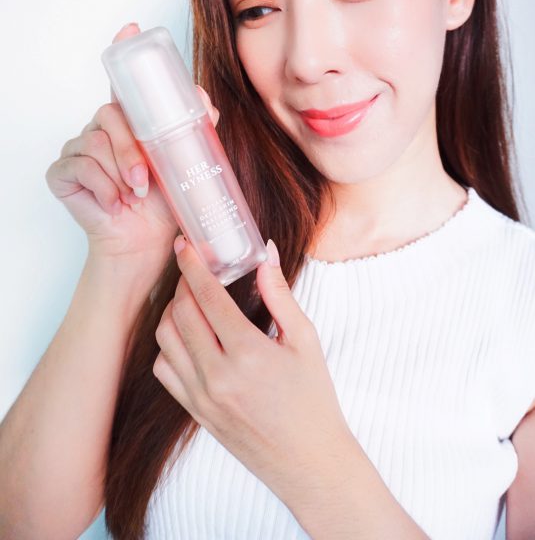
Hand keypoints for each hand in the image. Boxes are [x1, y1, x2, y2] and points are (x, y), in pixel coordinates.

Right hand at [45, 22, 219, 284]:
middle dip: (130, 149)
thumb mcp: (184, 166)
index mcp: (130, 122)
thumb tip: (205, 99)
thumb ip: (193, 131)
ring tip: (133, 195)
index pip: (123, 81)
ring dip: (119, 172)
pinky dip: (102, 188)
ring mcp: (79, 147)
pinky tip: (112, 204)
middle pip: (110, 115)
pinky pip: (80, 166)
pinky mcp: (63, 171)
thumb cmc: (163, 206)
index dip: (123, 50)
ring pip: (96, 142)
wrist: (144, 243)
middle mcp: (102, 128)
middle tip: (144, 180)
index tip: (131, 28)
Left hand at [153, 234, 352, 507]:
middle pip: (180, 314)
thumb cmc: (313, 400)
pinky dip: (168, 346)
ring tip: (190, 300)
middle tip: (194, 269)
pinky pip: (164, 371)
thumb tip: (264, 254)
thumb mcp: (305, 341)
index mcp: (247, 353)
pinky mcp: (195, 413)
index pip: (207, 297)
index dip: (192, 265)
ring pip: (165, 340)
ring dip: (171, 312)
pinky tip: (187, 337)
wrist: (309, 463)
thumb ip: (280, 295)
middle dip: (182, 284)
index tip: (185, 244)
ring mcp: (202, 397)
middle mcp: (217, 376)